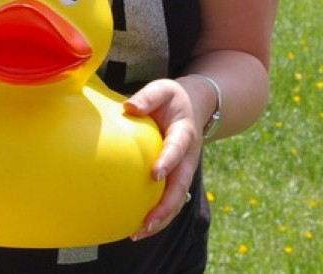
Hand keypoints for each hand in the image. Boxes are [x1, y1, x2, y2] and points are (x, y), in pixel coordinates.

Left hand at [122, 78, 202, 240]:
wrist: (194, 106)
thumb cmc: (172, 99)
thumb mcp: (162, 89)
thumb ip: (147, 97)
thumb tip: (128, 107)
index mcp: (185, 133)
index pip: (177, 149)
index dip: (168, 161)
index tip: (154, 174)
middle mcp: (189, 157)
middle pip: (180, 186)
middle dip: (165, 207)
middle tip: (146, 222)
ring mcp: (185, 170)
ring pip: (177, 200)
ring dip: (161, 219)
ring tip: (137, 233)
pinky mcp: (178, 178)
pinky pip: (171, 201)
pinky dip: (158, 217)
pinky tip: (137, 228)